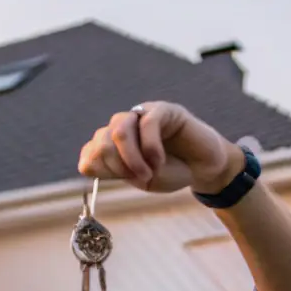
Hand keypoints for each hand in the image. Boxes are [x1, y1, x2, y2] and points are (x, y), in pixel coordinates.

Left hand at [78, 101, 243, 194]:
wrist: (203, 168)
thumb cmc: (171, 172)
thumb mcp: (140, 179)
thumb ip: (115, 170)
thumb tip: (87, 164)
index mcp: (113, 146)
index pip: (88, 155)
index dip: (101, 171)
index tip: (123, 181)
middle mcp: (123, 127)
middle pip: (100, 141)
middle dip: (117, 166)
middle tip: (140, 178)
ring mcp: (141, 115)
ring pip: (119, 130)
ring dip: (130, 158)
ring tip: (148, 173)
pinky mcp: (163, 109)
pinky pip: (147, 124)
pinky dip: (150, 148)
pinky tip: (159, 161)